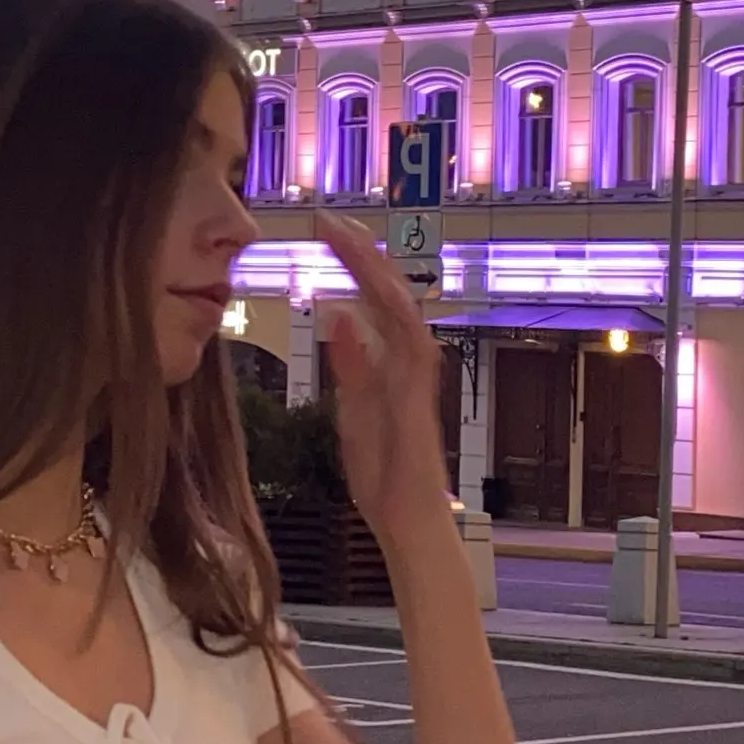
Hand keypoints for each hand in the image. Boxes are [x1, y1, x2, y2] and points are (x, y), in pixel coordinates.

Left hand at [316, 212, 449, 548]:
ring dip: (373, 272)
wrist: (407, 524)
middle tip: (329, 219)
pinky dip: (392, 318)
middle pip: (389, 293)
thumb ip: (349, 368)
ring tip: (345, 239)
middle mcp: (410, 363)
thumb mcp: (352, 413)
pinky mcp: (418, 401)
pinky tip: (368, 292)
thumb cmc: (384, 477)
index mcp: (390, 364)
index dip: (353, 264)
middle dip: (361, 254)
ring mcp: (418, 379)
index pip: (372, 301)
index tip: (325, 231)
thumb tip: (337, 318)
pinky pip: (411, 348)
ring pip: (402, 309)